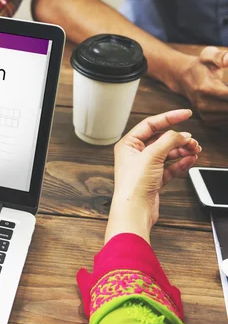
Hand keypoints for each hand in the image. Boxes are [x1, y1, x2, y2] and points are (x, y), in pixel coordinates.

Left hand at [106, 109, 200, 243]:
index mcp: (128, 144)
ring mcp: (144, 167)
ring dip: (182, 150)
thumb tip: (181, 134)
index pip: (150, 124)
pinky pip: (170, 167)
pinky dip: (181, 163)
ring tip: (195, 150)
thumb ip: (168, 141)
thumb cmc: (134, 184)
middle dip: (178, 138)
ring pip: (167, 153)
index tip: (186, 113)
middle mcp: (135, 154)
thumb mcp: (152, 155)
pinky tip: (190, 160)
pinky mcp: (153, 179)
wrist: (134, 210)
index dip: (169, 117)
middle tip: (193, 141)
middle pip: (161, 139)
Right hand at [170, 47, 227, 125]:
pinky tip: (226, 100)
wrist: (182, 78)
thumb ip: (220, 57)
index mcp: (205, 89)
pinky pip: (227, 120)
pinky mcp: (208, 120)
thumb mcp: (208, 55)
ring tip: (226, 90)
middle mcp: (204, 105)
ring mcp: (205, 114)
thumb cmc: (200, 65)